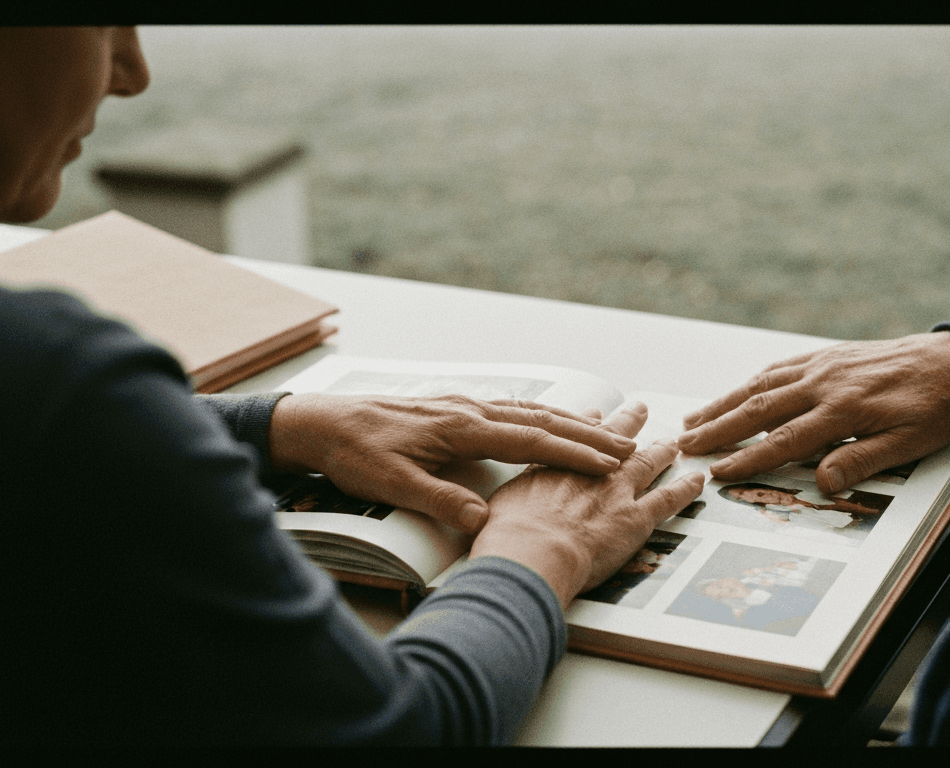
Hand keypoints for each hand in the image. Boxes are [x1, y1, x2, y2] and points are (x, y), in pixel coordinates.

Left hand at [268, 393, 638, 531]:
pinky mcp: (455, 409)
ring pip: (530, 412)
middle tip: (630, 446)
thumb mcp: (391, 484)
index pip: (530, 440)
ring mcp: (464, 405)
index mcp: (461, 426)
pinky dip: (543, 417)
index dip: (574, 452)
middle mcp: (469, 409)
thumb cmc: (353, 453)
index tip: (611, 461)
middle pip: (541, 420)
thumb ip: (439, 500)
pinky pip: (512, 411)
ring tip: (607, 434)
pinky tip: (552, 423)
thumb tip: (481, 520)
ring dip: (570, 423)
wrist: (320, 422)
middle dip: (588, 435)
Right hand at [471, 402, 705, 607]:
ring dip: (660, 449)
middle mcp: (585, 473)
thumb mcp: (487, 511)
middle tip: (639, 407)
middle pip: (611, 440)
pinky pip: (669, 498)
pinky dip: (686, 487)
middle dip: (626, 423)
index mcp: (551, 469)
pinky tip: (698, 478)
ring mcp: (613, 492)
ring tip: (673, 438)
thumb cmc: (504, 539)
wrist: (529, 557)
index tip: (595, 413)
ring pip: (645, 463)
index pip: (571, 441)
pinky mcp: (635, 518)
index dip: (584, 427)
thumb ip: (491, 503)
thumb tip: (473, 510)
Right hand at [677, 331, 949, 493]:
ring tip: (694, 419)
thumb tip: (823, 482)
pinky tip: (737, 392)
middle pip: (761, 409)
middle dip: (719, 428)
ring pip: (762, 385)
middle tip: (686, 444)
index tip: (718, 471)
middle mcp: (826, 383)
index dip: (749, 458)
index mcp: (844, 410)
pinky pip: (780, 368)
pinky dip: (751, 381)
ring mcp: (823, 365)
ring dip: (725, 403)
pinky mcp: (827, 355)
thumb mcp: (910, 443)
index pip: (786, 440)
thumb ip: (863, 460)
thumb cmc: (936, 407)